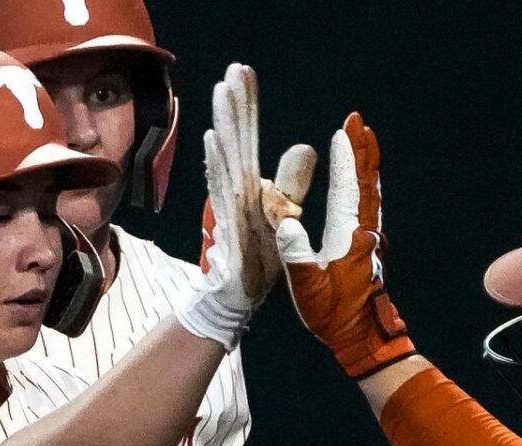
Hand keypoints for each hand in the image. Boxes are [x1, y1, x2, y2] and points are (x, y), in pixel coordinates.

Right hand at [175, 64, 284, 349]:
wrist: (237, 300)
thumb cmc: (260, 260)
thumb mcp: (285, 215)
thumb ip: (293, 182)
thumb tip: (307, 146)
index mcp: (254, 185)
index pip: (251, 137)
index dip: (248, 105)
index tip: (243, 71)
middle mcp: (241, 192)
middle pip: (239, 140)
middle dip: (236, 103)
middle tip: (234, 68)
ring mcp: (234, 210)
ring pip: (230, 160)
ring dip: (227, 125)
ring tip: (222, 91)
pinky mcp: (232, 229)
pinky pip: (228, 193)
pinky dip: (219, 166)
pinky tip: (214, 140)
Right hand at [274, 113, 412, 376]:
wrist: (362, 337)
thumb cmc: (335, 315)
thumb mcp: (309, 289)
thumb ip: (296, 256)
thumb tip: (286, 223)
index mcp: (349, 235)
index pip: (348, 188)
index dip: (346, 159)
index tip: (344, 131)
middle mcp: (363, 230)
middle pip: (365, 181)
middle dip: (360, 149)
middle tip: (357, 121)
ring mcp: (367, 237)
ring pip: (369, 190)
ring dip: (364, 162)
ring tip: (361, 138)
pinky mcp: (366, 246)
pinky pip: (368, 203)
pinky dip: (364, 182)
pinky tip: (360, 179)